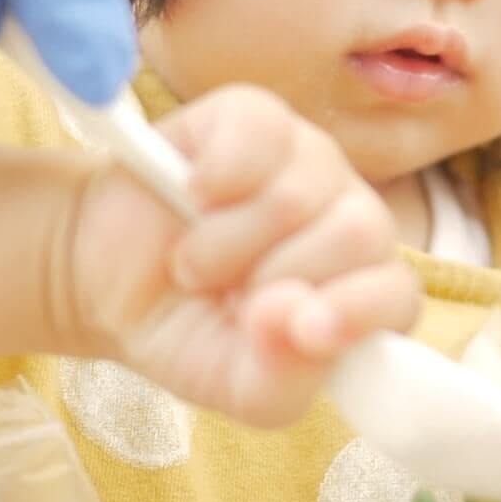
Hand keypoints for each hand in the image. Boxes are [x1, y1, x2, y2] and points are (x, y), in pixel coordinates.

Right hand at [64, 85, 421, 427]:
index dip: (358, 310)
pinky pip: (258, 133)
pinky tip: (192, 195)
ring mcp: (306, 158)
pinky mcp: (254, 116)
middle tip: (223, 295)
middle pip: (358, 234)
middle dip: (274, 278)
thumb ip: (282, 379)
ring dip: (226, 243)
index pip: (397, 293)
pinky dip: (216, 175)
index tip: (306, 332)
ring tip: (195, 261)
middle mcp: (346, 216)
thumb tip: (302, 323)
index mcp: (357, 287)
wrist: (103, 281)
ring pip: (298, 194)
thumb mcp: (232, 385)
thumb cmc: (186, 330)